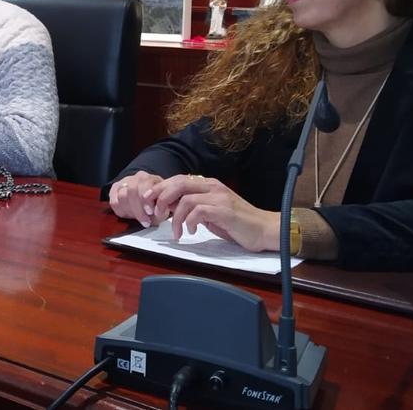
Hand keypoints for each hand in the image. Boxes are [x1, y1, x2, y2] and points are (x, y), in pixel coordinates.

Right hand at [108, 171, 163, 225]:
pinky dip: (121, 211)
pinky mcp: (115, 189)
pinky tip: (129, 214)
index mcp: (150, 178)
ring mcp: (124, 182)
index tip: (150, 212)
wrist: (148, 199)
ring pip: (121, 197)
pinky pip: (114, 202)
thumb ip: (161, 208)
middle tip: (145, 220)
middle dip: (138, 209)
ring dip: (130, 211)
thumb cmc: (156, 203)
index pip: (144, 185)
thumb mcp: (164, 205)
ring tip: (137, 217)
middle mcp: (136, 178)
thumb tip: (156, 212)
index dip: (146, 200)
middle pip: (132, 191)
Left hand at [148, 175, 279, 251]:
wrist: (264, 229)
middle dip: (160, 197)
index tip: (148, 201)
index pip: (178, 179)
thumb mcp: (209, 212)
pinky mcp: (224, 210)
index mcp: (208, 185)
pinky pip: (198, 211)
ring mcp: (219, 197)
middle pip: (178, 183)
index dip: (160, 188)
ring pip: (185, 199)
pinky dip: (189, 222)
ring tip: (175, 231)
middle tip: (153, 213)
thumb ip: (192, 207)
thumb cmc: (236, 223)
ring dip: (175, 216)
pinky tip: (190, 232)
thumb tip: (167, 207)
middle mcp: (212, 186)